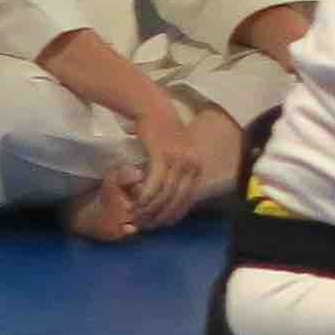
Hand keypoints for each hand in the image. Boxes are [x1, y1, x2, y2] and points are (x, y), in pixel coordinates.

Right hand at [126, 93, 210, 230]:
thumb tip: (172, 192)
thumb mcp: (178, 153)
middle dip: (162, 215)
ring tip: (138, 216)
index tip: (164, 224)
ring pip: (165, 193)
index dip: (176, 213)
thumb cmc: (163, 132)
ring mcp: (179, 160)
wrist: (154, 109)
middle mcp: (192, 165)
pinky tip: (137, 203)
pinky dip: (146, 195)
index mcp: (198, 166)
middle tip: (147, 225)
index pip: (189, 197)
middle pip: (178, 198)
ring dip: (151, 208)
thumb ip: (178, 171)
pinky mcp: (163, 155)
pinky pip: (155, 182)